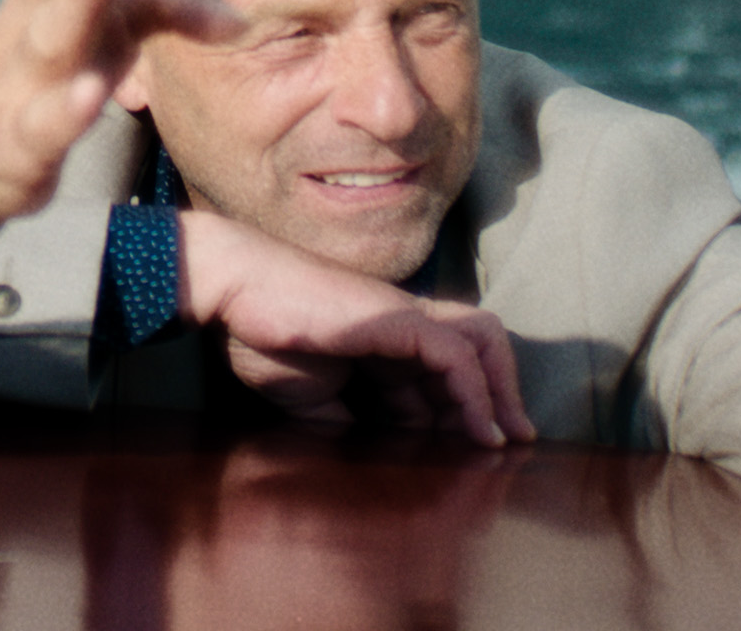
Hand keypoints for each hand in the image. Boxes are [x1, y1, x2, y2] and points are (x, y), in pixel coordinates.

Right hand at [0, 0, 240, 226]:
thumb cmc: (46, 76)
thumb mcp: (103, 35)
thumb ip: (164, 9)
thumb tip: (238, 16)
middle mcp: (33, 25)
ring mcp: (21, 82)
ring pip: (50, 36)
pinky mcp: (17, 143)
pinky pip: (44, 125)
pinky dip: (65, 109)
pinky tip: (89, 92)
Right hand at [181, 209, 532, 446]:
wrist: (234, 288)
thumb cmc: (261, 332)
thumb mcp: (309, 396)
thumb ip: (341, 418)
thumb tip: (359, 453)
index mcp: (383, 339)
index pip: (439, 373)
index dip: (459, 412)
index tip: (473, 452)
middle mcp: (403, 322)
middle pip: (476, 346)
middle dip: (499, 394)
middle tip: (506, 443)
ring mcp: (403, 315)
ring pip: (481, 341)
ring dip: (500, 391)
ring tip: (502, 438)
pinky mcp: (395, 318)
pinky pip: (455, 355)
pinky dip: (475, 394)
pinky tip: (478, 431)